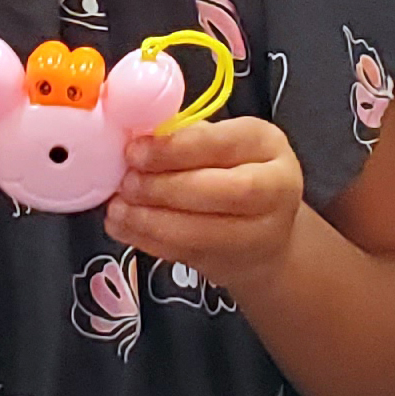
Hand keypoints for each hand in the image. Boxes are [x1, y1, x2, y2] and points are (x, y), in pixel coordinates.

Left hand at [107, 116, 302, 291]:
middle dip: (165, 188)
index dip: (175, 149)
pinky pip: (185, 253)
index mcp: (267, 143)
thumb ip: (181, 135)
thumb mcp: (217, 141)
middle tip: (127, 183)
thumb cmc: (230, 171)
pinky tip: (123, 225)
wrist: (263, 230)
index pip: (222, 144)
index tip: (135, 151)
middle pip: (223, 191)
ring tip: (118, 208)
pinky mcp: (232, 262)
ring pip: (203, 231)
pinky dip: (146, 240)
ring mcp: (259, 232)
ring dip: (150, 220)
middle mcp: (275, 187)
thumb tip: (133, 133)